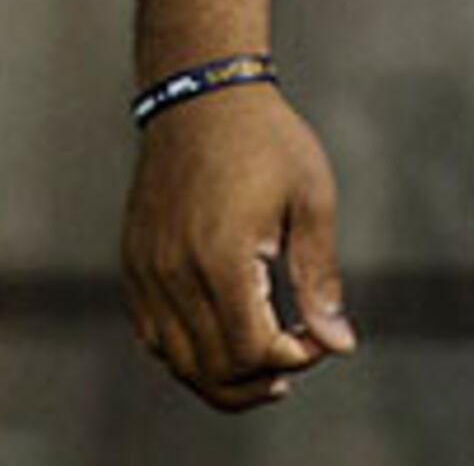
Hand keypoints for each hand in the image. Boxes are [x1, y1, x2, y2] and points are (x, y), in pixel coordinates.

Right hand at [119, 83, 361, 408]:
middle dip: (262, 378)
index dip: (294, 358)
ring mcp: (148, 271)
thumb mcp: (310, 201)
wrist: (201, 95)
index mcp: (223, 258)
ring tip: (265, 368)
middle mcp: (176, 273)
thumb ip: (318, 280)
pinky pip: (153, 336)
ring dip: (224, 376)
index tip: (320, 339)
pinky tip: (222, 340)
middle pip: (214, 367)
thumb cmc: (266, 141)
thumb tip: (338, 344)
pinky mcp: (135, 265)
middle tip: (298, 358)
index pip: (254, 349)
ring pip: (179, 361)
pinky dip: (188, 353)